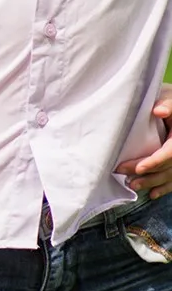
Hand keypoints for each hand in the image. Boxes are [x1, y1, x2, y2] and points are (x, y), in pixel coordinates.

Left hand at [116, 82, 171, 198]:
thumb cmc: (170, 99)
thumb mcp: (170, 96)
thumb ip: (168, 104)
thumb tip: (158, 111)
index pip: (170, 152)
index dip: (155, 161)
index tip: (138, 168)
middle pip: (167, 166)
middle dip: (146, 173)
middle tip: (124, 175)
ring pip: (170, 175)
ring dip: (152, 182)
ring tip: (133, 186)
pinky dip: (164, 187)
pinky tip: (152, 194)